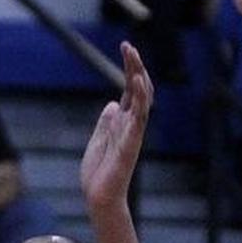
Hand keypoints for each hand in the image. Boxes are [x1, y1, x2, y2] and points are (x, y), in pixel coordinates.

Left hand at [79, 43, 152, 213]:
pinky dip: (141, 98)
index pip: (131, 89)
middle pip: (139, 89)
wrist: (99, 197)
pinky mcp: (131, 142)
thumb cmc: (99, 174)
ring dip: (138, 76)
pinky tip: (138, 80)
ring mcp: (133, 132)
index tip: (126, 47)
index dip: (130, 68)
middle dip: (135, 66)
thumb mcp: (99, 140)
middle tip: (128, 45)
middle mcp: (131, 124)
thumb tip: (113, 104)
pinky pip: (140, 116)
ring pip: (142, 98)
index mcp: (123, 122)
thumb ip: (107, 122)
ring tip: (133, 55)